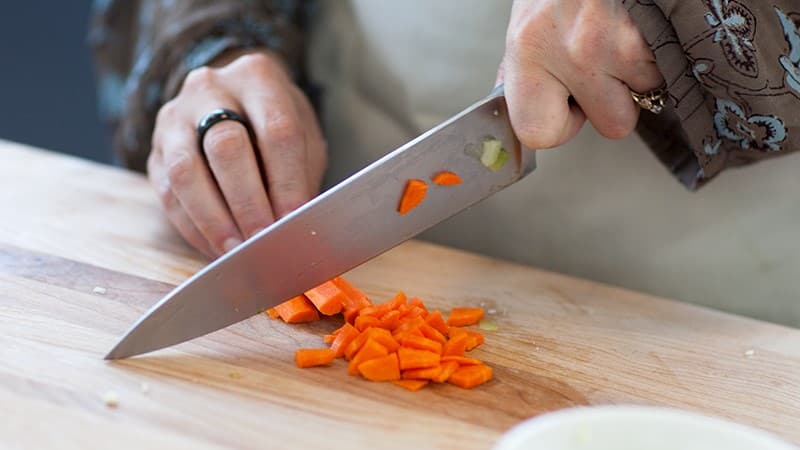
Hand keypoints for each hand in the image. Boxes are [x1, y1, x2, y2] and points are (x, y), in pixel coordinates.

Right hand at [148, 49, 326, 257]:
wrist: (232, 99)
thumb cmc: (276, 124)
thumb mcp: (303, 136)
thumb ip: (300, 173)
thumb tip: (292, 223)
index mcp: (258, 78)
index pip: (276, 131)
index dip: (286, 181)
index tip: (294, 219)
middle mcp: (209, 89)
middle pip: (224, 146)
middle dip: (247, 201)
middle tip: (264, 239)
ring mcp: (174, 118)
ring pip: (185, 170)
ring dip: (213, 219)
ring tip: (237, 250)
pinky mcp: (154, 151)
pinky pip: (167, 193)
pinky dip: (193, 227)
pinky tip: (216, 247)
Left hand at [499, 0, 663, 148]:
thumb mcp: (530, 19)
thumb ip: (525, 68)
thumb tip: (524, 113)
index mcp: (527, 48)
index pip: (537, 132)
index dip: (560, 126)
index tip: (567, 105)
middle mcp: (571, 50)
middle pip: (612, 125)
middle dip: (616, 101)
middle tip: (607, 65)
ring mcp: (618, 42)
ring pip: (648, 96)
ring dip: (642, 71)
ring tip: (625, 33)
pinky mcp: (656, 33)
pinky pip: (671, 69)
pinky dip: (663, 52)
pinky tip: (644, 25)